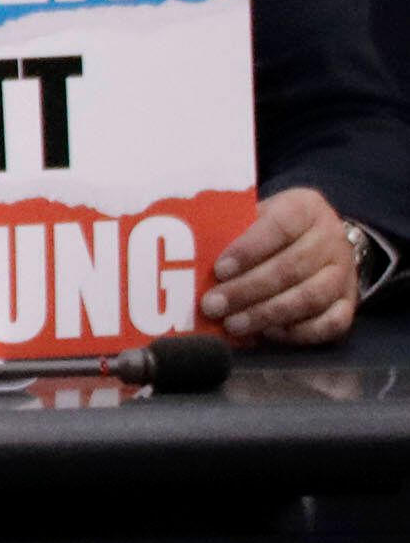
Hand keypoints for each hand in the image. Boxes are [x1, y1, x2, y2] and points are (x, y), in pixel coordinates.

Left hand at [206, 184, 362, 344]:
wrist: (317, 240)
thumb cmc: (271, 230)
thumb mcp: (254, 216)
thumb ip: (231, 232)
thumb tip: (192, 260)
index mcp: (306, 208)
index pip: (279, 227)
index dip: (249, 250)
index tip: (219, 270)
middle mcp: (331, 239)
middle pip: (291, 267)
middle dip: (248, 290)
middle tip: (214, 305)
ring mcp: (345, 272)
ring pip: (310, 297)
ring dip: (267, 314)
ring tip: (234, 324)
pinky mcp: (350, 302)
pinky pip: (332, 323)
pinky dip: (300, 332)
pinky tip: (270, 334)